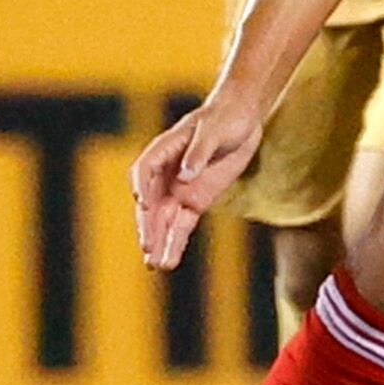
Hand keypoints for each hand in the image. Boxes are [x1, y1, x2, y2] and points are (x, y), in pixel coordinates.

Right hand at [131, 94, 263, 270]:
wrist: (242, 120)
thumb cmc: (224, 118)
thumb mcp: (214, 130)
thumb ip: (199, 152)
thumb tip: (185, 175)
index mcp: (165, 149)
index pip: (145, 169)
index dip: (141, 185)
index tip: (142, 202)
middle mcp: (167, 173)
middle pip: (151, 202)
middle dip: (148, 225)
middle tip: (147, 247)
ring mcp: (180, 189)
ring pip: (164, 220)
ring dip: (159, 241)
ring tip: (156, 265)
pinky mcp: (195, 201)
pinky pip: (182, 225)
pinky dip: (175, 242)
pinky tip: (169, 261)